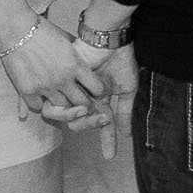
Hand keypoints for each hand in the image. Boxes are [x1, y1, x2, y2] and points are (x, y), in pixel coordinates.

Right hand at [0, 17, 106, 132]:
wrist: (16, 27)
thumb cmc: (42, 30)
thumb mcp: (67, 40)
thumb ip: (78, 58)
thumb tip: (89, 70)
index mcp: (75, 64)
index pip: (97, 89)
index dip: (98, 92)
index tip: (95, 92)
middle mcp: (62, 78)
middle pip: (82, 104)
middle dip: (84, 104)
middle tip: (80, 100)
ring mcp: (44, 86)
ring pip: (61, 108)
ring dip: (62, 104)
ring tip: (59, 96)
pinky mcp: (27, 90)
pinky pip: (39, 107)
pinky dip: (40, 103)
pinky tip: (41, 94)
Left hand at [73, 36, 136, 160]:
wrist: (110, 36)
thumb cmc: (120, 59)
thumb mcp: (126, 88)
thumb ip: (124, 112)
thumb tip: (126, 135)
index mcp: (93, 99)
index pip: (95, 125)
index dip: (105, 141)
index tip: (110, 156)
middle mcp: (80, 96)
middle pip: (78, 122)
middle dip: (92, 124)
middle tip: (103, 120)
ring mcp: (72, 88)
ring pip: (71, 113)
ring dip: (86, 117)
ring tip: (97, 111)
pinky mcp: (67, 78)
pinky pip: (66, 99)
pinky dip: (80, 104)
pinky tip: (90, 103)